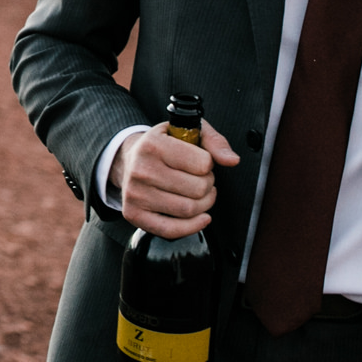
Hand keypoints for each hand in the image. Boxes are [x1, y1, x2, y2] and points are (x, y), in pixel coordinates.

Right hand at [112, 125, 240, 238]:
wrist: (129, 159)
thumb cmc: (162, 146)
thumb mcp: (187, 131)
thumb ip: (214, 142)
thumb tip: (232, 160)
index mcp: (153, 144)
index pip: (202, 164)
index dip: (209, 164)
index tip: (201, 163)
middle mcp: (141, 169)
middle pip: (198, 189)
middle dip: (208, 185)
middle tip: (201, 180)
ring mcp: (136, 194)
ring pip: (188, 209)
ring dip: (203, 204)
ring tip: (199, 194)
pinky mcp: (134, 214)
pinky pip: (170, 229)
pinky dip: (192, 226)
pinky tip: (200, 217)